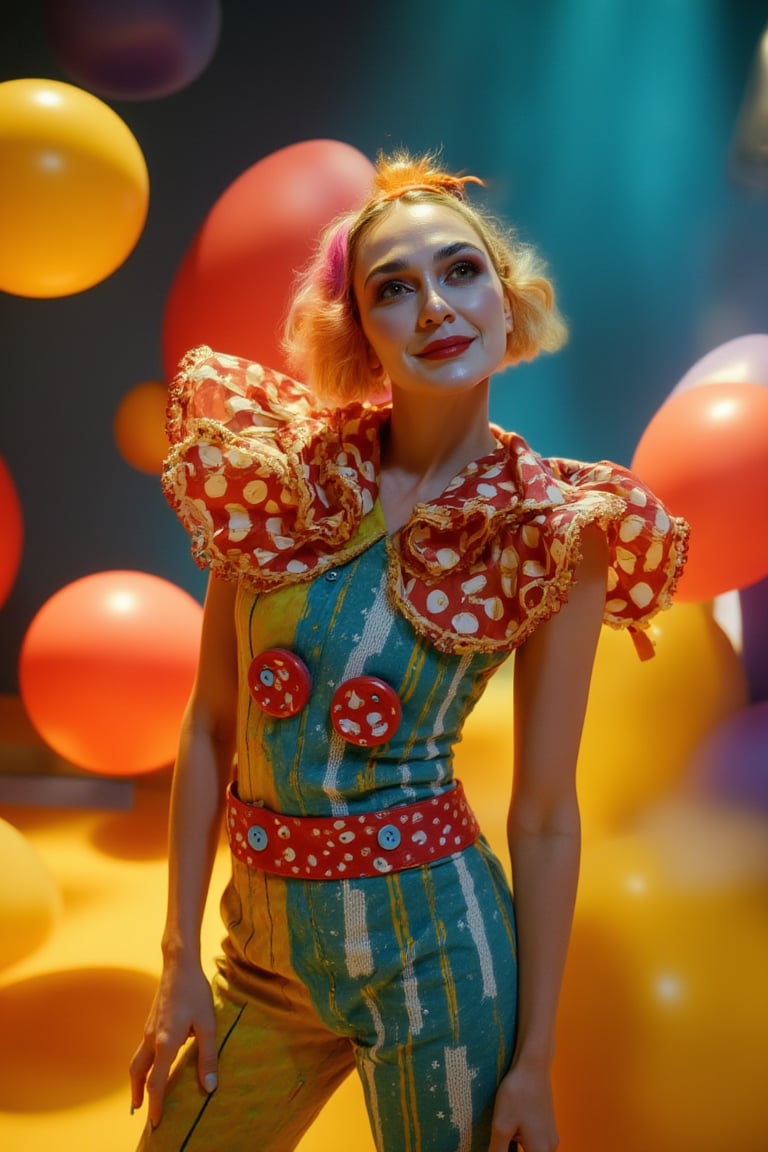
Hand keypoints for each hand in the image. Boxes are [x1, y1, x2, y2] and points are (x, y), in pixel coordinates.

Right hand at [129, 960, 217, 1128]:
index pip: (156, 1082)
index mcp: (165, 1043)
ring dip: (139, 1078)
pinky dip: (145, 1062)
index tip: (156, 1122)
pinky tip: (157, 1061)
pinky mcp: (151, 1020)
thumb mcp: (208, 1024)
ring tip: (143, 1091)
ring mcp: (149, 1028)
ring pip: (137, 1059)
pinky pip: (143, 1048)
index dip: (156, 1105)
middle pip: (137, 1073)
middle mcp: (152, 1038)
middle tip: (138, 1111)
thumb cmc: (195, 992)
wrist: (179, 964)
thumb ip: (208, 1057)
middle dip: (137, 1093)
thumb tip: (209, 1088)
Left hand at [487, 1059, 558, 1151]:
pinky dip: (520, 1141)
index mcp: (540, 1151)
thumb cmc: (518, 1093)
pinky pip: (533, 1142)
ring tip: (500, 1134)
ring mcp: (550, 1135)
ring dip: (514, 1148)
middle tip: (497, 1141)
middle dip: (510, 1150)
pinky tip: (508, 1130)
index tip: (498, 1147)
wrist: (533, 1064)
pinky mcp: (546, 1125)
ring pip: (531, 1150)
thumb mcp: (502, 1126)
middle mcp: (550, 1147)